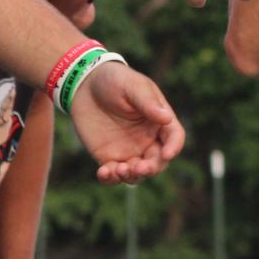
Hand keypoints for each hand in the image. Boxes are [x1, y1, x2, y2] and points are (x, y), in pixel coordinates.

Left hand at [69, 61, 185, 184]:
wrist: (84, 85)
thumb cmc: (114, 80)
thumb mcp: (132, 85)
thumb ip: (147, 102)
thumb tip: (167, 118)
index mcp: (159, 121)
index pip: (174, 138)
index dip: (174, 147)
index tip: (167, 154)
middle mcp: (148, 139)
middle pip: (158, 161)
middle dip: (152, 168)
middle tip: (140, 168)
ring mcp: (129, 151)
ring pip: (138, 173)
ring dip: (133, 176)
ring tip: (120, 170)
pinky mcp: (109, 158)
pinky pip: (113, 175)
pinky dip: (111, 178)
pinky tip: (104, 172)